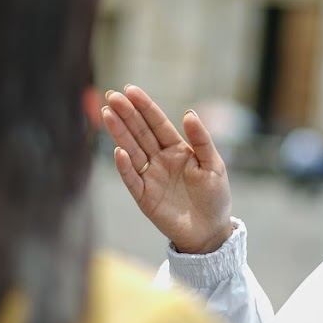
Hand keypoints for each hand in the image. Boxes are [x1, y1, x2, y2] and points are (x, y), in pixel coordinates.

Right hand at [101, 85, 233, 254]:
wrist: (210, 232)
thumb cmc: (215, 197)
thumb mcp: (214, 165)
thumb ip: (202, 140)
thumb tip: (189, 113)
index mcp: (177, 149)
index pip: (157, 123)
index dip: (144, 107)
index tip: (130, 90)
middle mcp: (160, 159)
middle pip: (140, 133)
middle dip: (126, 114)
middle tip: (111, 96)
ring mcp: (150, 177)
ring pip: (132, 150)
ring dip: (119, 133)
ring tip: (107, 114)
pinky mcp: (144, 197)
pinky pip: (132, 179)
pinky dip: (125, 166)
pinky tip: (118, 151)